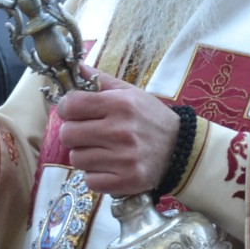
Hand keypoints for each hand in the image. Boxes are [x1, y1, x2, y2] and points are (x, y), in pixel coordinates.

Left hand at [58, 69, 180, 195]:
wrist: (182, 149)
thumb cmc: (151, 118)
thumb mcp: (131, 93)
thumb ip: (101, 80)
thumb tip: (75, 67)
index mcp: (120, 105)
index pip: (70, 105)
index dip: (67, 109)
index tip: (74, 112)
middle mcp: (121, 131)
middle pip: (68, 134)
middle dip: (74, 134)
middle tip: (88, 134)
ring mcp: (123, 159)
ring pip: (76, 159)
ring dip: (85, 155)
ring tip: (102, 151)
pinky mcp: (125, 181)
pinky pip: (90, 180)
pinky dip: (95, 175)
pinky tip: (109, 167)